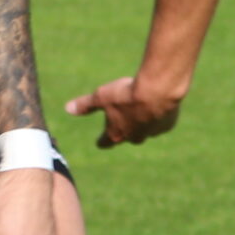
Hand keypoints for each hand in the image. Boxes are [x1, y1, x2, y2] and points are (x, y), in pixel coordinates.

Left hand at [64, 75, 182, 147]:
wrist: (157, 92)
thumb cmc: (126, 94)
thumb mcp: (102, 96)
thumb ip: (86, 105)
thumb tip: (68, 109)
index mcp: (116, 134)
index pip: (105, 142)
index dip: (101, 140)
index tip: (99, 141)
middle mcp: (134, 138)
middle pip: (126, 137)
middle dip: (124, 129)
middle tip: (122, 117)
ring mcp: (152, 133)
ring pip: (145, 130)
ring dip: (142, 121)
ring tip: (141, 106)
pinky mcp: (167, 125)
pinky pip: (160, 122)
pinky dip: (157, 115)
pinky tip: (157, 103)